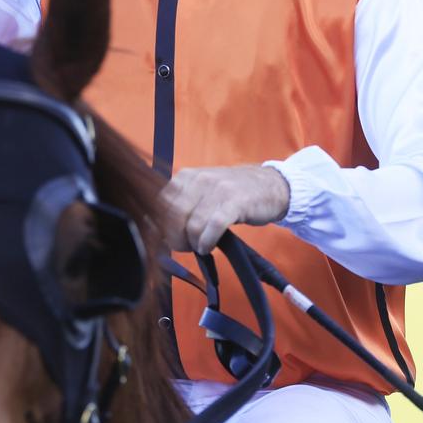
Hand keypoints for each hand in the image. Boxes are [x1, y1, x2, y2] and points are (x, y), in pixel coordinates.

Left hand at [160, 164, 289, 253]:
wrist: (270, 185)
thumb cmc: (231, 194)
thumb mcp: (202, 191)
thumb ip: (180, 204)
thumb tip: (152, 226)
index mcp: (186, 176)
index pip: (161, 204)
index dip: (161, 227)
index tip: (169, 239)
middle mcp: (199, 179)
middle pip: (174, 217)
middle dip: (176, 238)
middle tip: (186, 247)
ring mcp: (217, 189)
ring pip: (193, 225)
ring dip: (194, 243)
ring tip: (201, 246)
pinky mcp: (234, 201)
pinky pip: (213, 226)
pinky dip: (207, 242)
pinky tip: (209, 246)